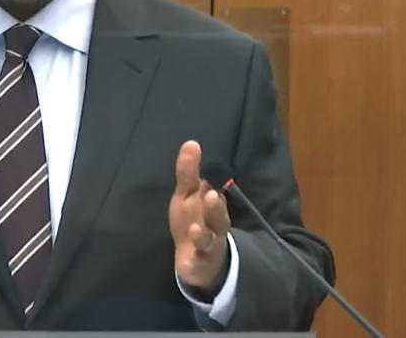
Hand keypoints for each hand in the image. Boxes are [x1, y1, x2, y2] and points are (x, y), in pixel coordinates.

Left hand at [169, 140, 231, 295]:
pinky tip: (189, 259)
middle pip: (218, 215)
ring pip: (210, 239)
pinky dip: (195, 260)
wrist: (199, 259)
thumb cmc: (194, 219)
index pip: (212, 189)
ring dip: (205, 234)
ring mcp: (209, 244)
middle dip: (214, 206)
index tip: (200, 159)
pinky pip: (199, 261)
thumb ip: (188, 172)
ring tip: (196, 229)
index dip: (210, 177)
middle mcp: (215, 223)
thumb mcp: (188, 195)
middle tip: (211, 194)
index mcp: (211, 204)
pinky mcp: (200, 262)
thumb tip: (191, 142)